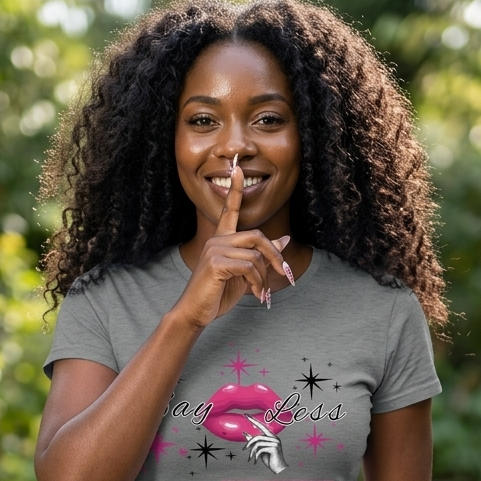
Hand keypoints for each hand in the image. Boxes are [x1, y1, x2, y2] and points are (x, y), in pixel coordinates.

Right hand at [175, 163, 290, 327]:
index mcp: (221, 240)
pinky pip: (249, 267)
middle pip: (257, 236)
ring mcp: (214, 249)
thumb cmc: (217, 294)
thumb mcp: (244, 275)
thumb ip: (261, 256)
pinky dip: (257, 282)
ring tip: (262, 292)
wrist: (196, 312)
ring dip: (265, 277)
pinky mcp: (216, 262)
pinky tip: (255, 294)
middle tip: (284, 273)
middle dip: (275, 256)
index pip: (230, 210)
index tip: (237, 168)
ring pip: (255, 255)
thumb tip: (283, 239)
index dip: (235, 190)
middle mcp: (217, 240)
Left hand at [242, 415, 287, 473]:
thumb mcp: (260, 449)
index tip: (246, 415)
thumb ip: (254, 442)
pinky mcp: (274, 448)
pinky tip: (255, 460)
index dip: (253, 421)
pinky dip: (255, 455)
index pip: (261, 426)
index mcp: (272, 437)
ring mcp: (275, 443)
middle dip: (249, 443)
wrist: (278, 469)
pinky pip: (260, 449)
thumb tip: (244, 433)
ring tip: (250, 458)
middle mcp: (274, 438)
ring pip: (258, 444)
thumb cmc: (269, 459)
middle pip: (257, 437)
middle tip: (244, 449)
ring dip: (252, 451)